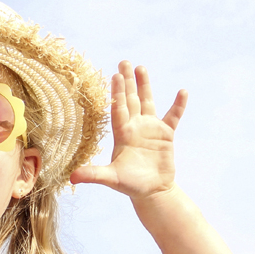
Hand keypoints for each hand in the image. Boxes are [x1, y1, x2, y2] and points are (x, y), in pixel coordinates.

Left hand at [70, 61, 187, 200]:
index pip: (118, 109)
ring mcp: (150, 129)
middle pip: (130, 100)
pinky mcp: (166, 134)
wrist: (151, 191)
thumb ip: (94, 175)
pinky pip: (173, 116)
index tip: (115, 76)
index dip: (117, 93)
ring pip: (147, 102)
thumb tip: (72, 178)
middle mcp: (134, 127)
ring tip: (141, 68)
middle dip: (127, 82)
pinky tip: (182, 92)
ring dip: (145, 86)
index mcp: (121, 134)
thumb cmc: (130, 185)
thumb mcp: (111, 179)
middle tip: (124, 62)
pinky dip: (178, 105)